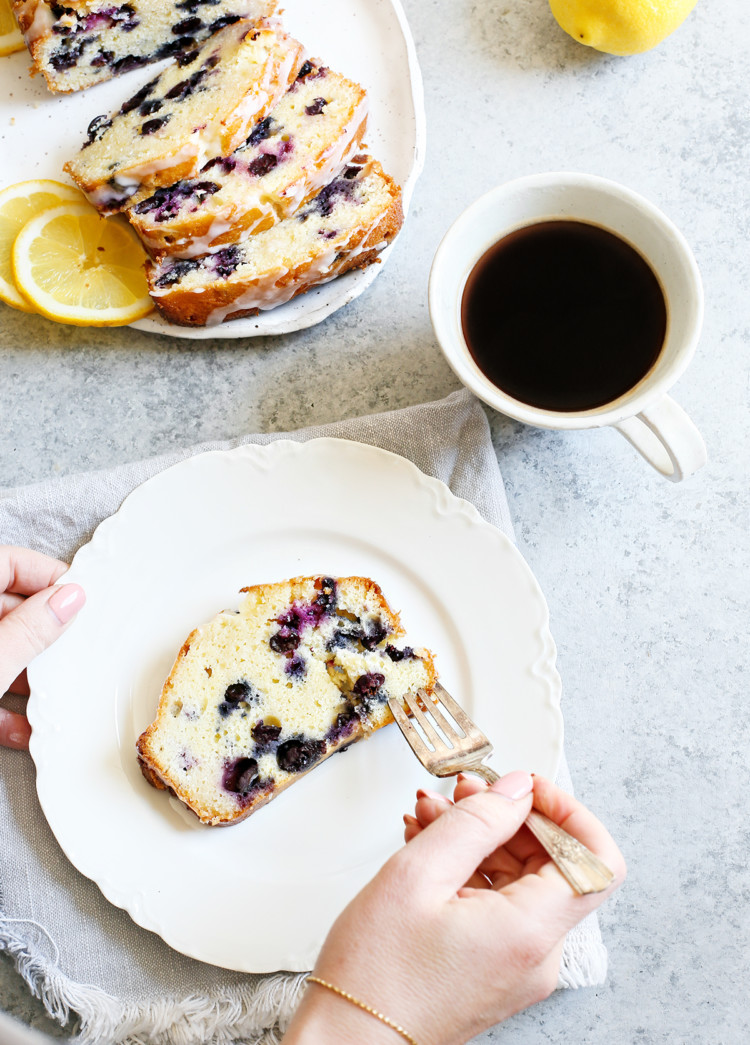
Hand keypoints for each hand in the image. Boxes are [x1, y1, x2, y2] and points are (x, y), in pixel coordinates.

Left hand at [0, 545, 84, 749]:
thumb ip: (29, 631)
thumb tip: (71, 599)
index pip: (7, 562)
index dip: (46, 576)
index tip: (82, 597)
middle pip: (5, 609)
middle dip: (41, 633)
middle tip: (76, 650)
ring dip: (24, 676)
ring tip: (55, 697)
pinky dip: (1, 706)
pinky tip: (23, 731)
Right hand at [283, 772, 624, 1044]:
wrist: (347, 1041)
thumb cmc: (375, 974)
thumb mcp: (418, 875)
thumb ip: (476, 822)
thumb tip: (517, 790)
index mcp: (530, 932)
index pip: (595, 860)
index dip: (568, 813)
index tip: (527, 788)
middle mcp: (536, 954)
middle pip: (552, 864)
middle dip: (508, 817)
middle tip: (462, 790)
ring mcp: (518, 964)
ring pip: (519, 880)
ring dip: (480, 838)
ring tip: (430, 815)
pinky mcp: (496, 968)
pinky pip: (499, 903)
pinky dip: (469, 868)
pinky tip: (428, 846)